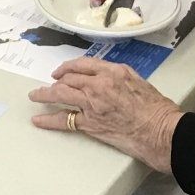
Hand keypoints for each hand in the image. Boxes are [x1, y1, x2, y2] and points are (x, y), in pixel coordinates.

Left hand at [29, 58, 180, 171]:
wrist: (159, 131)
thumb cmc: (156, 109)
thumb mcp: (138, 81)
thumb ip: (118, 76)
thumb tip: (104, 77)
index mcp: (113, 71)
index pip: (83, 64)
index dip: (68, 67)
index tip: (62, 71)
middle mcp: (99, 84)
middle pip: (69, 78)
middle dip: (56, 81)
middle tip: (49, 84)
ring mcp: (92, 104)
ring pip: (61, 94)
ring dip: (44, 94)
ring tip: (35, 96)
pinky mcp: (89, 123)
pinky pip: (63, 119)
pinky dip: (48, 119)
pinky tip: (38, 119)